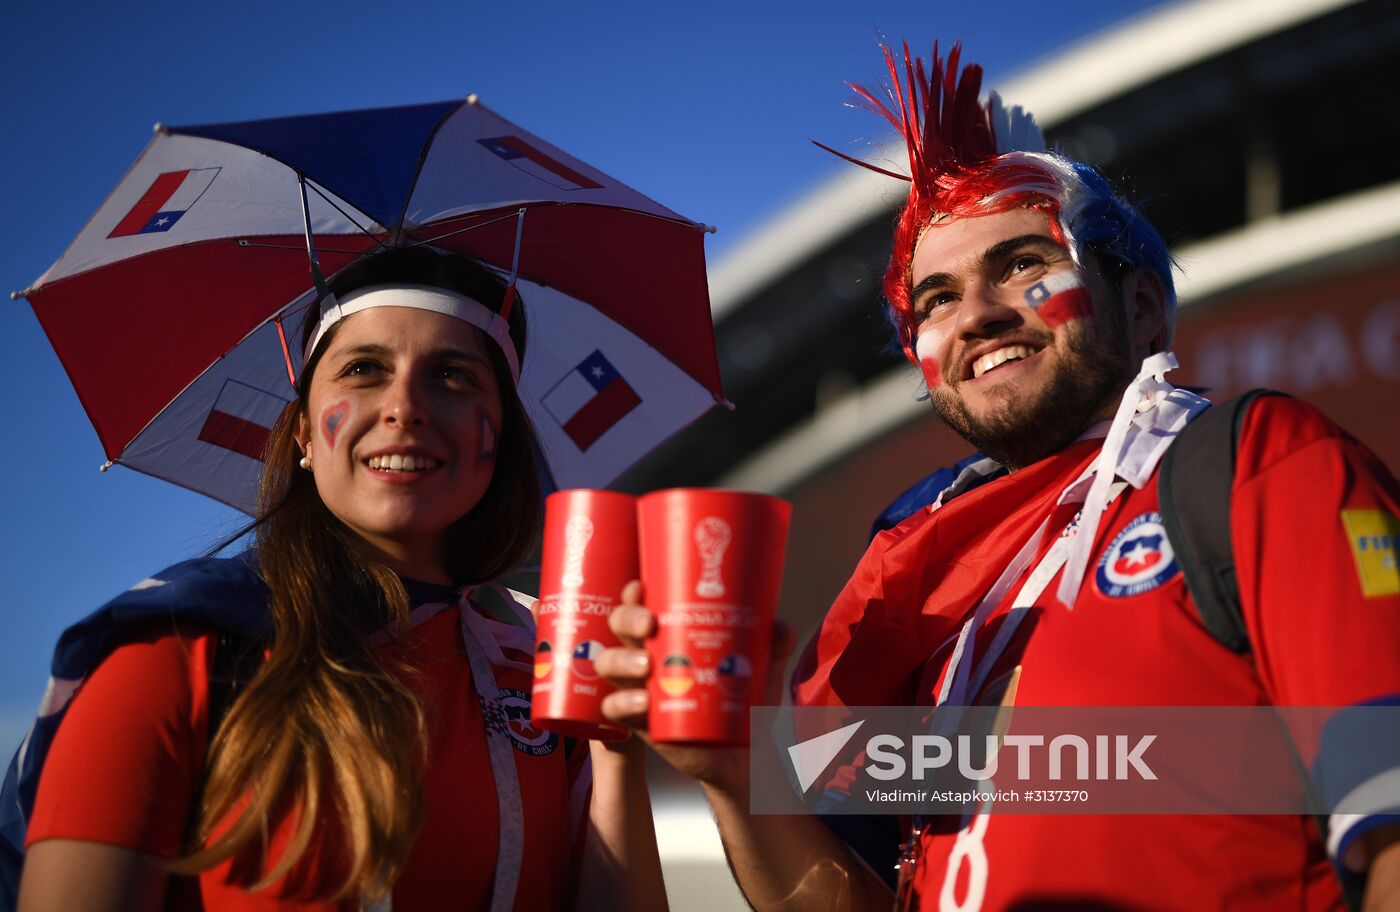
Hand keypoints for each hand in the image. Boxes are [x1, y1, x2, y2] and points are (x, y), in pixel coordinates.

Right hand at [595, 580, 793, 793]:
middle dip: (627, 618)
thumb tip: (779, 628)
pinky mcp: (639, 720)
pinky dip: (622, 702)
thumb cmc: (745, 698)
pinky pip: (613, 708)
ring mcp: (639, 686)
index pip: (641, 602)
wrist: (744, 752)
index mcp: (671, 632)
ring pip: (609, 662)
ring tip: (648, 665)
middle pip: (619, 624)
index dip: (634, 591)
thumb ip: (774, 644)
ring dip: (621, 659)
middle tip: (650, 624)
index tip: (643, 587)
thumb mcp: (763, 668)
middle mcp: (649, 653)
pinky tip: (642, 702)